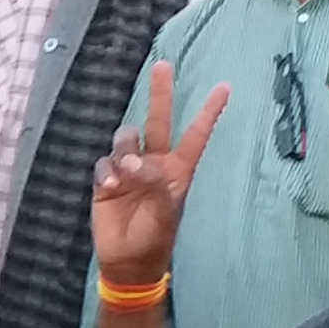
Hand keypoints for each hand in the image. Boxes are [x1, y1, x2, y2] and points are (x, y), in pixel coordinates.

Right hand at [93, 61, 226, 281]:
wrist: (126, 262)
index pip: (196, 135)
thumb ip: (153, 182)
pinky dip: (106, 171)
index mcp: (178, 170)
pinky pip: (104, 162)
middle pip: (158, 120)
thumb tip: (131, 160)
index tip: (224, 87)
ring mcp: (129, 170)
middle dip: (160, 93)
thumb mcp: (164, 211)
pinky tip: (110, 185)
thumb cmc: (154, 239)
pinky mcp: (107, 180)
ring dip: (125, 147)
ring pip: (126, 138)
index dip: (209, 112)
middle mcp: (154, 163)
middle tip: (163, 65)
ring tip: (124, 172)